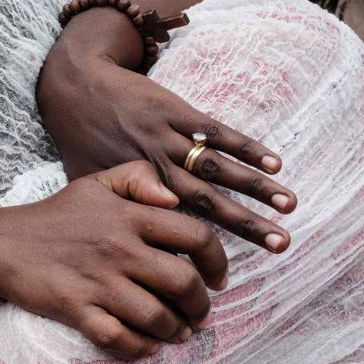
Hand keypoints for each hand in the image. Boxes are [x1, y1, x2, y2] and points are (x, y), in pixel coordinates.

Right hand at [0, 162, 227, 358]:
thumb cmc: (55, 215)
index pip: (196, 237)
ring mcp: (98, 282)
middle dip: (201, 306)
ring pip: (157, 317)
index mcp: (130, 217)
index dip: (218, 262)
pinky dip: (139, 348)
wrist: (1, 245)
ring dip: (175, 331)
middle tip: (200, 314)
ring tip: (178, 333)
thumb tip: (174, 199)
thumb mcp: (96, 183)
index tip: (218, 279)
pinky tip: (145, 346)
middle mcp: (120, 249)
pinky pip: (120, 338)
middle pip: (184, 283)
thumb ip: (139, 179)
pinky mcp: (77, 309)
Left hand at [37, 15, 295, 251]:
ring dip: (255, 186)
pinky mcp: (176, 110)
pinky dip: (246, 147)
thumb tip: (143, 253)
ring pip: (216, 167)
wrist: (75, 87)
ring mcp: (166, 138)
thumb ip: (118, 216)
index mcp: (133, 193)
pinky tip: (274, 163)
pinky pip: (215, 132)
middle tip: (280, 245)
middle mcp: (153, 168)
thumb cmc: (81, 142)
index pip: (172, 229)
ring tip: (288, 205)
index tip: (227, 276)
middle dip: (245, 224)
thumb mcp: (89, 187)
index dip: (199, 253)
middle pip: (207, 203)